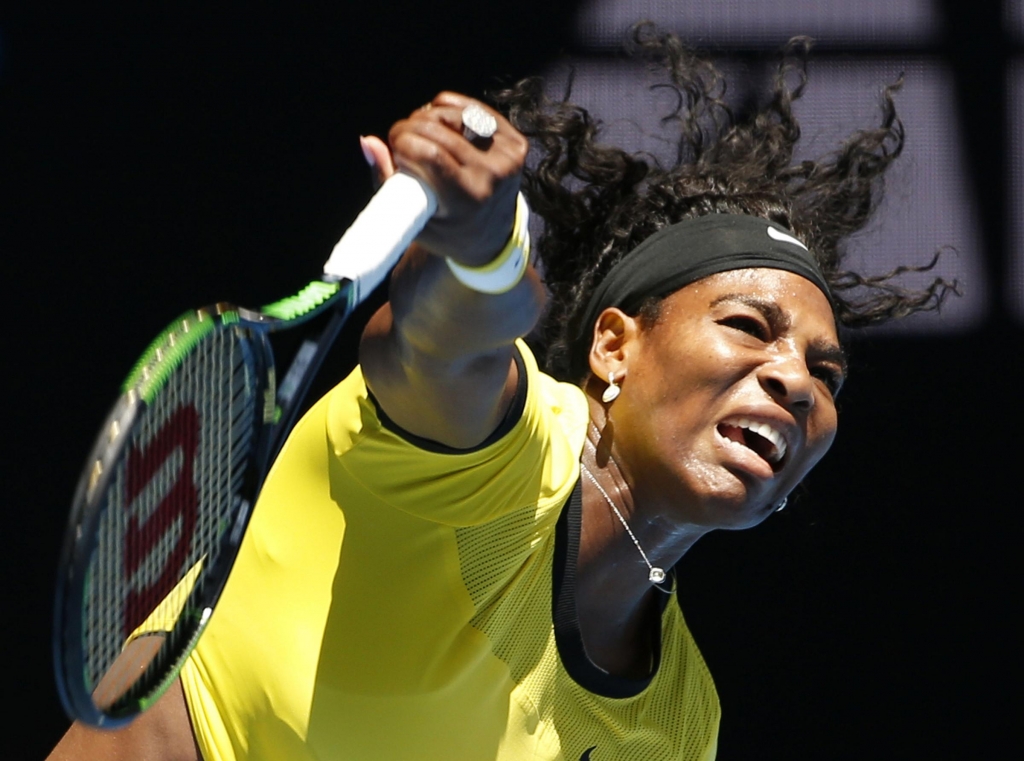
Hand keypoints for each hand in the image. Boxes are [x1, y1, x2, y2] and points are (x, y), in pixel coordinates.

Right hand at [361, 92, 526, 265]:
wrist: (493, 240)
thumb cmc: (446, 232)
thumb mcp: (413, 220)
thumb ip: (386, 181)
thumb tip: (367, 141)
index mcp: (469, 200)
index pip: (430, 153)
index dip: (403, 141)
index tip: (394, 147)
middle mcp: (494, 176)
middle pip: (439, 129)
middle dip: (410, 127)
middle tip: (400, 139)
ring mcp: (509, 158)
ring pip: (456, 114)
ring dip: (428, 116)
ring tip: (419, 133)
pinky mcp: (516, 144)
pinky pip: (474, 109)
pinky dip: (450, 110)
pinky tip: (440, 124)